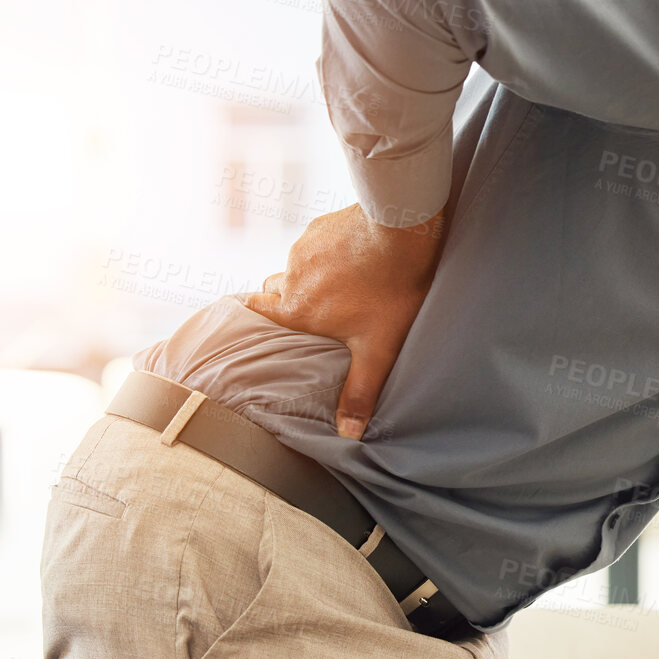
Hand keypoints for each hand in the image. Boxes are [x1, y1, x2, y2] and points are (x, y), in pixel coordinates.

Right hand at [244, 202, 448, 438]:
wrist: (402, 228)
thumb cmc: (391, 290)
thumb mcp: (379, 348)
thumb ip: (361, 390)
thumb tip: (348, 433)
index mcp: (296, 309)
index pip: (256, 313)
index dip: (256, 320)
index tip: (259, 327)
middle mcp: (290, 276)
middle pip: (272, 290)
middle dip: (284, 301)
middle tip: (310, 313)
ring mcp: (304, 247)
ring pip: (295, 266)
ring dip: (310, 277)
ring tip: (343, 287)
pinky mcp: (322, 226)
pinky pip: (315, 244)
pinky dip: (327, 254)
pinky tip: (355, 260)